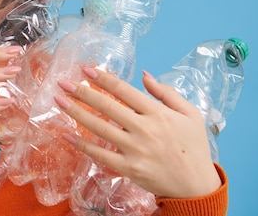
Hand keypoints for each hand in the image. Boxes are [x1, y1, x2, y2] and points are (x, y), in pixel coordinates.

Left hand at [55, 67, 221, 197]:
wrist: (197, 187)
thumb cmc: (194, 147)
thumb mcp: (190, 114)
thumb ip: (166, 92)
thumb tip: (143, 75)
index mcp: (158, 113)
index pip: (124, 91)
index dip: (104, 79)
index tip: (86, 70)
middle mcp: (144, 129)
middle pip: (107, 107)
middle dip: (82, 92)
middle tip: (63, 82)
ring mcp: (135, 150)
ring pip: (99, 128)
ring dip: (76, 113)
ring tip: (59, 101)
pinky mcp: (128, 168)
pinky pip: (100, 155)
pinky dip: (81, 145)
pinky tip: (66, 135)